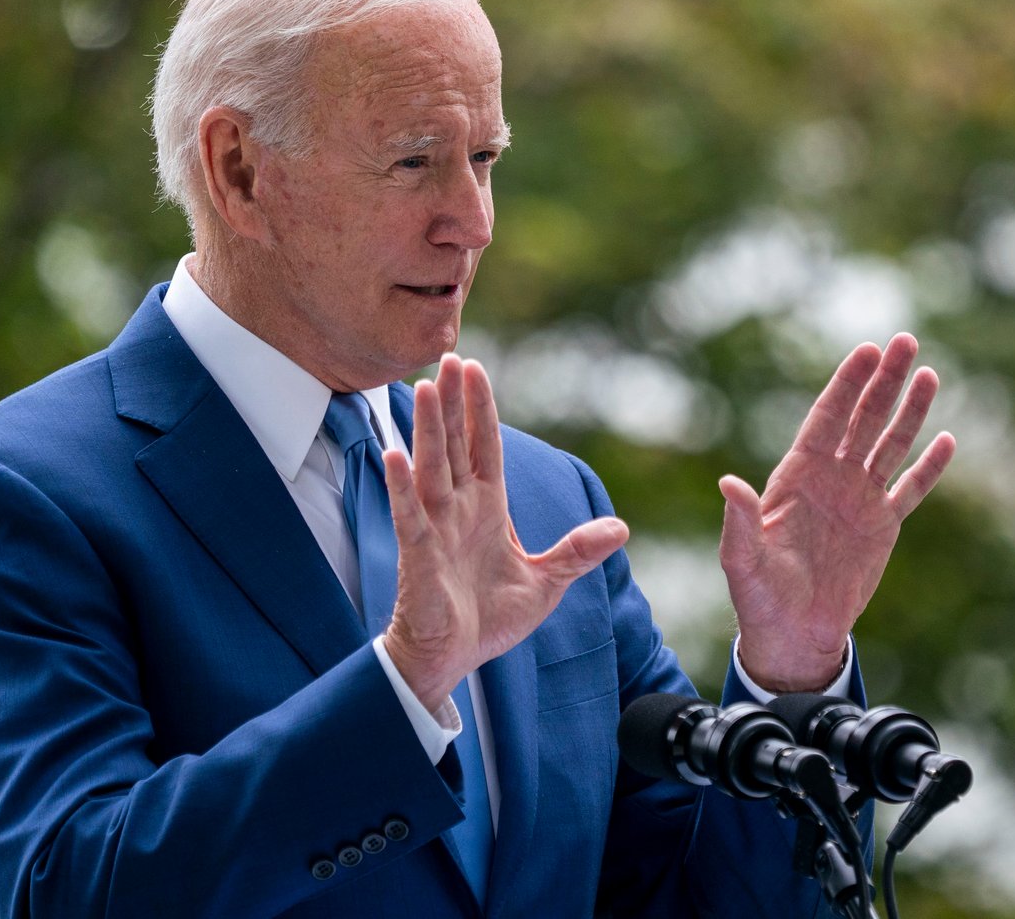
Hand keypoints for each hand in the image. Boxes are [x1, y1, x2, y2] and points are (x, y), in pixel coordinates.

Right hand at [379, 355, 628, 708]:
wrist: (454, 659)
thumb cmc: (489, 619)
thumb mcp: (546, 582)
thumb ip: (578, 552)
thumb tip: (620, 529)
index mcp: (488, 509)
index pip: (484, 447)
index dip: (481, 409)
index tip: (475, 368)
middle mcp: (458, 510)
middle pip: (455, 445)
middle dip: (454, 402)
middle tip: (449, 355)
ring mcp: (435, 530)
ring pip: (431, 468)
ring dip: (429, 429)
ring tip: (427, 387)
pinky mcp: (418, 557)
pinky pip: (408, 516)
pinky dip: (401, 487)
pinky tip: (394, 455)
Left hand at [722, 333, 955, 692]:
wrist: (792, 634)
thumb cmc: (759, 597)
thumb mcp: (743, 561)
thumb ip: (740, 521)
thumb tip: (728, 483)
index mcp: (798, 476)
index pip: (827, 418)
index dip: (846, 385)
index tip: (866, 351)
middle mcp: (833, 478)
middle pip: (863, 419)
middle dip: (884, 381)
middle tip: (905, 342)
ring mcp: (860, 499)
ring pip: (890, 444)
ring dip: (910, 411)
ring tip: (928, 374)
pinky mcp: (883, 526)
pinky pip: (910, 490)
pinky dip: (929, 468)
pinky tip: (947, 440)